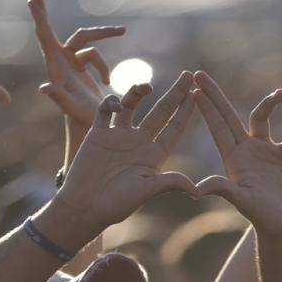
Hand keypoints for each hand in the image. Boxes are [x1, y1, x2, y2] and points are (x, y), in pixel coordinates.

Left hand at [28, 0, 123, 154]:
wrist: (89, 127)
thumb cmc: (81, 118)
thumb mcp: (71, 107)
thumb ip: (59, 96)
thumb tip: (44, 88)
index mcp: (55, 67)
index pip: (45, 37)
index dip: (40, 19)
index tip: (31, 1)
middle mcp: (60, 61)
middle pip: (53, 29)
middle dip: (44, 10)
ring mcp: (70, 61)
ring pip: (87, 39)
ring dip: (105, 34)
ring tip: (123, 31)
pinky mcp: (80, 65)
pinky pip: (95, 54)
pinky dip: (104, 67)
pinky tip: (107, 84)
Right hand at [55, 73, 198, 232]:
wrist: (84, 206)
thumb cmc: (116, 204)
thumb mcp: (146, 191)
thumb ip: (169, 183)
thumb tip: (197, 190)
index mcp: (154, 155)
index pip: (174, 128)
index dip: (185, 111)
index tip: (197, 94)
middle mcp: (139, 142)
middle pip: (160, 112)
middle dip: (175, 94)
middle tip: (189, 75)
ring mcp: (118, 137)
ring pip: (133, 106)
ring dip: (139, 92)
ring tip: (147, 86)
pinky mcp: (98, 134)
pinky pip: (106, 110)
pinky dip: (111, 102)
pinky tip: (116, 106)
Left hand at [192, 71, 281, 235]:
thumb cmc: (261, 216)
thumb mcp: (241, 201)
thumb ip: (223, 189)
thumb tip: (198, 189)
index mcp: (233, 158)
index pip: (217, 127)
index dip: (206, 107)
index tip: (194, 87)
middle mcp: (246, 150)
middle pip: (229, 115)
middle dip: (216, 95)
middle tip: (200, 74)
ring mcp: (265, 151)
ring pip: (262, 119)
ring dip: (269, 105)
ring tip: (279, 94)